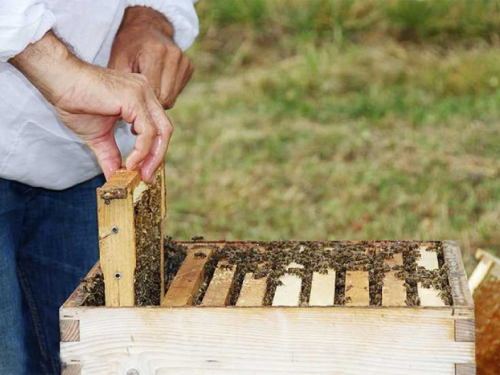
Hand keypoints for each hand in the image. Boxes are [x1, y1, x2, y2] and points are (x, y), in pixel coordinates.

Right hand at [10, 31, 171, 181]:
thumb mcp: (98, 136)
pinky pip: (147, 132)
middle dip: (158, 156)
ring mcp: (142, 94)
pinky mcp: (134, 99)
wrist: (59, 80)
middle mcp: (146, 93)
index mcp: (141, 99)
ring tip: (139, 173)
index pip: (157, 128)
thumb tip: (113, 178)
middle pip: (164, 130)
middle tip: (148, 177)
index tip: (145, 172)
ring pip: (161, 131)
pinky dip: (142, 151)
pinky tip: (129, 162)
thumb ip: (110, 155)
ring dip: (152, 157)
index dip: (155, 151)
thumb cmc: (76, 102)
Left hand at [109, 6, 193, 108]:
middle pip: (165, 97)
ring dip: (158, 100)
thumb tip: (123, 116)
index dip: (141, 104)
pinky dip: (166, 93)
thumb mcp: (118, 62)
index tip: (131, 109)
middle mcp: (174, 55)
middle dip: (150, 104)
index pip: (152, 92)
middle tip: (137, 104)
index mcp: (155, 52)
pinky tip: (156, 84)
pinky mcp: (189, 67)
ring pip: (172, 98)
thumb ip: (123, 87)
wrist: (146, 27)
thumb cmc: (128, 46)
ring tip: (145, 93)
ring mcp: (184, 61)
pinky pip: (177, 92)